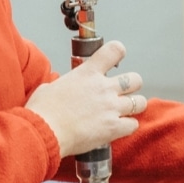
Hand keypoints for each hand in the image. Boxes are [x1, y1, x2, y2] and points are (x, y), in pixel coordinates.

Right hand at [24, 40, 146, 156]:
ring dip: (134, 106)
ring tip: (125, 112)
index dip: (118, 52)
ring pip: (140, 102)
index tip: (117, 57)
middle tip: (123, 92)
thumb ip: (63, 85)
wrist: (44, 131)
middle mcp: (104, 88)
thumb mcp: (50, 87)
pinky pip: (134, 125)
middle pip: (135, 79)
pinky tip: (119, 128)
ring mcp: (111, 107)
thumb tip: (60, 89)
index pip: (114, 51)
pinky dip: (128, 126)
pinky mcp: (114, 127)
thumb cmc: (43, 111)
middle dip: (132, 86)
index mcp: (88, 73)